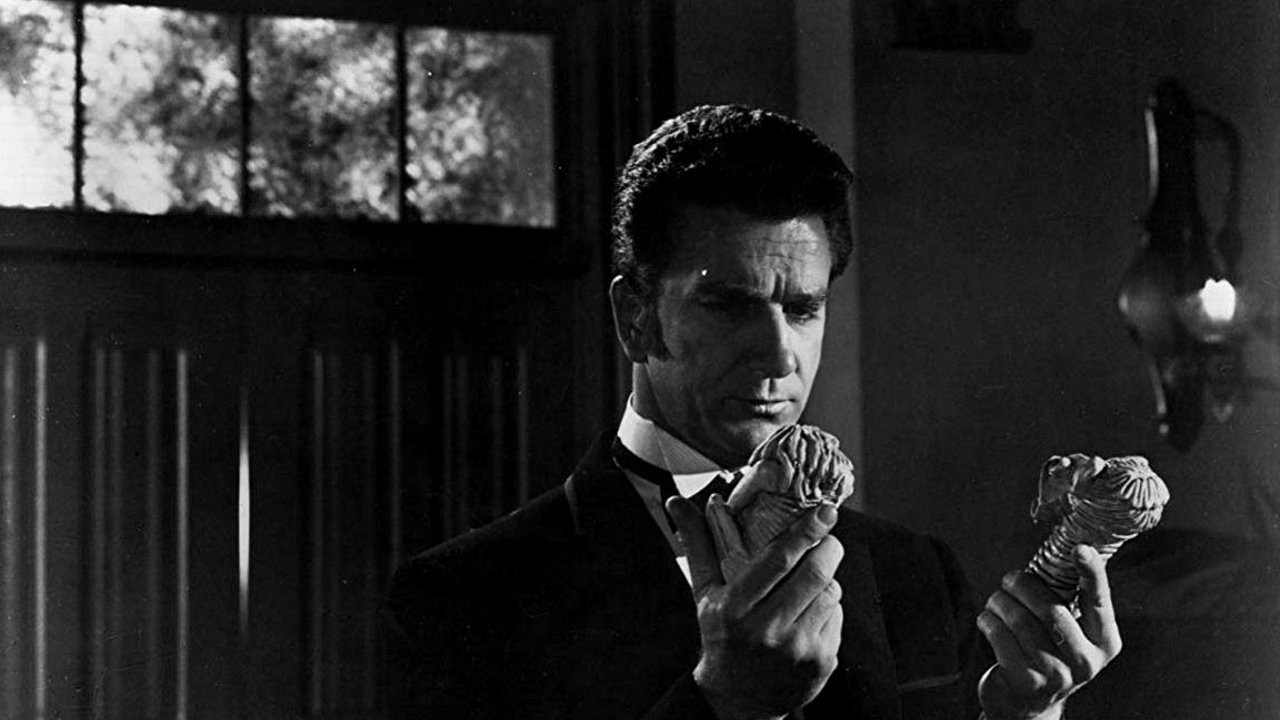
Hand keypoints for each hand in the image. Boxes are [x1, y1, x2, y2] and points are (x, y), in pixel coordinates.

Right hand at [666, 497, 843, 719]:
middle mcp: (767, 630)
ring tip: (811, 577)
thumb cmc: (721, 636)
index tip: (823, 511)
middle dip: (828, 547)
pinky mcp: (821, 662)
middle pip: (815, 574)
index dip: (804, 531)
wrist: (738, 700)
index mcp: (735, 608)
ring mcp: (797, 649)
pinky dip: (829, 606)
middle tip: (827, 536)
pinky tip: (810, 611)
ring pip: (831, 593)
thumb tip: (677, 503)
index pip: (778, 560)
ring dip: (828, 577)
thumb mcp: (705, 593)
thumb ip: (698, 544)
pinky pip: (837, 617)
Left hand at [976, 545, 1121, 719]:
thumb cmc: (1049, 655)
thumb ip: (1071, 601)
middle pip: (1050, 609)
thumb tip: (1065, 552)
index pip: (1099, 602)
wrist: (1029, 705)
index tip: (1080, 549)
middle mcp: (1086, 662)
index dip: (1092, 573)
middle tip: (1009, 579)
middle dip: (1022, 586)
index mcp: (1104, 642)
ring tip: (996, 600)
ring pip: (1020, 620)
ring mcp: (1057, 674)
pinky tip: (988, 620)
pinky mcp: (1026, 681)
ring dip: (1000, 602)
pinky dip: (988, 620)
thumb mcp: (1071, 634)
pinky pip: (1000, 636)